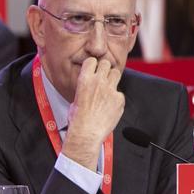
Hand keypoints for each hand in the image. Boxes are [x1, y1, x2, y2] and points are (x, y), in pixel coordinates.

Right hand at [64, 57, 124, 171]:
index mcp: (84, 80)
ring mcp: (111, 90)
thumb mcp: (74, 101)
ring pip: (116, 74)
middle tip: (102, 78)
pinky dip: (116, 99)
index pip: (92, 60)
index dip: (93, 65)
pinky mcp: (119, 99)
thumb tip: (86, 91)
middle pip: (106, 64)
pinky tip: (109, 107)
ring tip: (108, 89)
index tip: (93, 69)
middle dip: (104, 69)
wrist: (86, 133)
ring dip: (112, 79)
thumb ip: (83, 91)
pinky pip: (120, 94)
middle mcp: (98, 82)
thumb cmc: (77, 120)